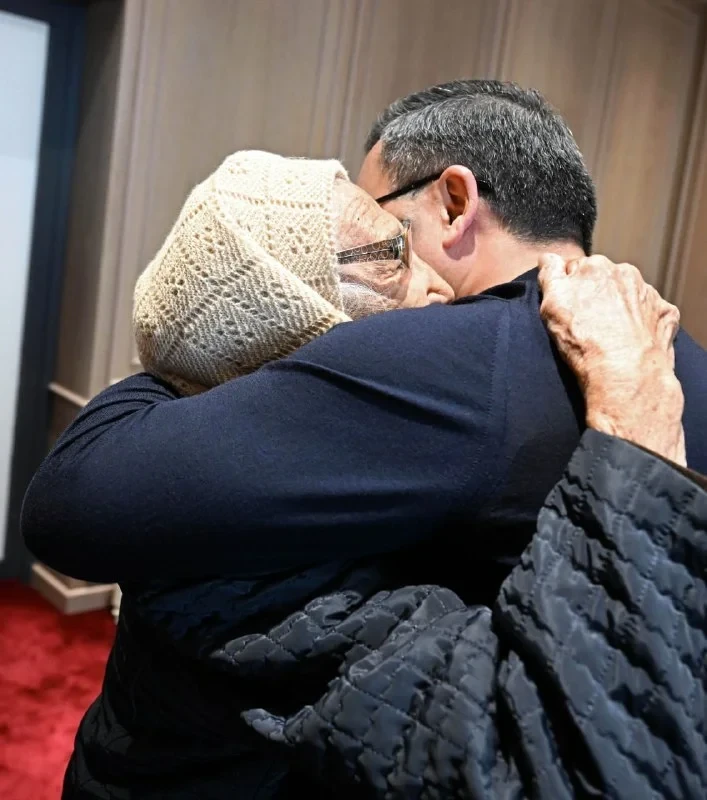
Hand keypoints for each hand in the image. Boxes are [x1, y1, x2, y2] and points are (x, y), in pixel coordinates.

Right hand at [538, 254, 685, 465]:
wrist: (625, 373)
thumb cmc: (585, 340)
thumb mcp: (552, 304)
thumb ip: (550, 274)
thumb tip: (548, 259)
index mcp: (595, 267)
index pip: (575, 269)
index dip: (568, 289)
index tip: (566, 308)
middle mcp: (625, 273)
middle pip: (604, 281)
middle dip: (595, 295)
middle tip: (586, 324)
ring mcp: (647, 293)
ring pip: (627, 296)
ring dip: (618, 308)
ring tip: (608, 336)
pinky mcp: (664, 314)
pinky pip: (650, 313)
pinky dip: (641, 323)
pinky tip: (630, 340)